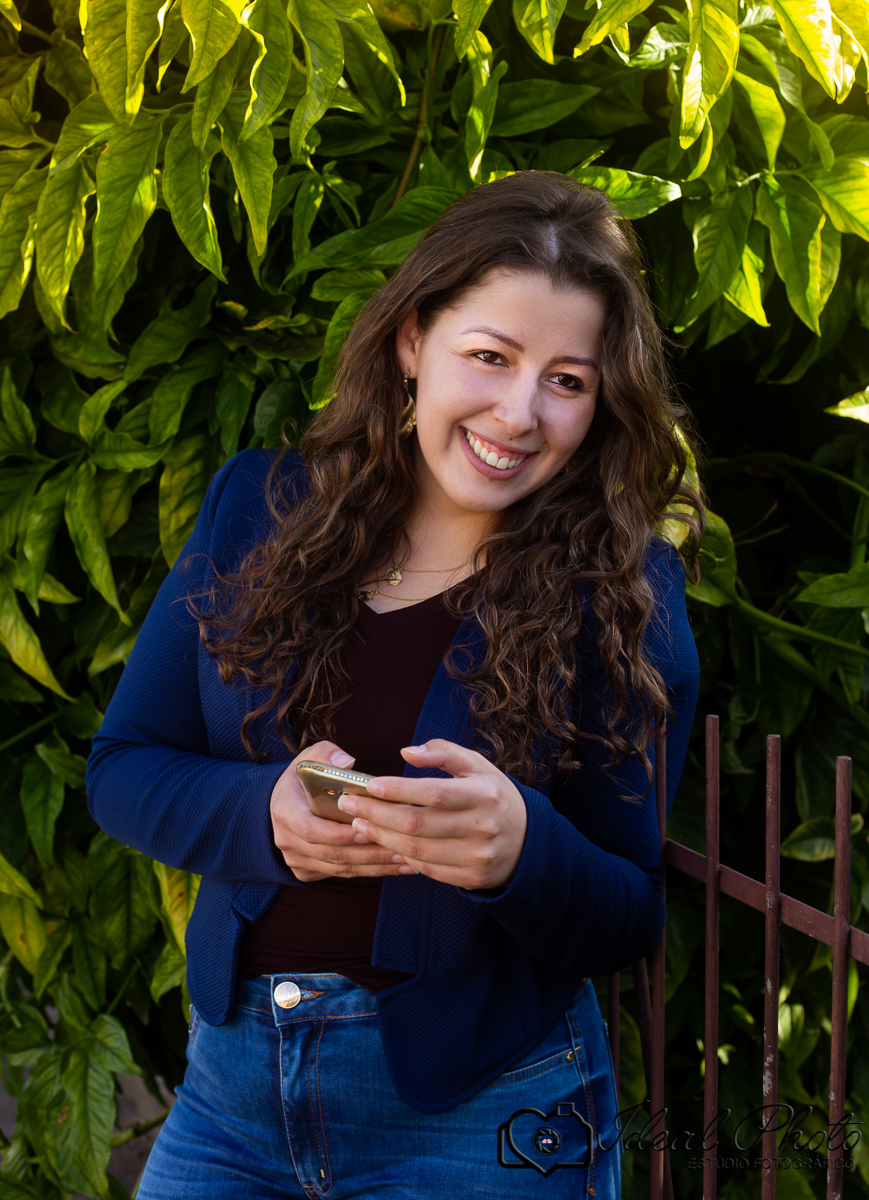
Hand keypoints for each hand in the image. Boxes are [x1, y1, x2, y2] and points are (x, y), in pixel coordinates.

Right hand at [269, 741, 416, 882]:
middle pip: (332, 853)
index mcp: (286, 812)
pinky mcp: (309, 871)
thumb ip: (326, 754)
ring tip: (406, 859)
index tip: (368, 829)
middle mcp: (288, 841)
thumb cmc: (301, 778)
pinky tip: (396, 865)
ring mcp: (297, 860)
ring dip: (375, 866)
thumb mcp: (309, 758)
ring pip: (340, 868)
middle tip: (401, 847)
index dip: (340, 833)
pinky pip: (342, 874)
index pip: (312, 830)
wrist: (282, 803)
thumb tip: (347, 762)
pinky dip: (370, 871)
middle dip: (368, 853)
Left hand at [334, 739, 527, 891]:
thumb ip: (443, 753)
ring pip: (417, 850)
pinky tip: (384, 842)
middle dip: (377, 814)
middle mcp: (482, 827)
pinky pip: (427, 869)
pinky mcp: (471, 878)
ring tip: (359, 823)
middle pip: (419, 824)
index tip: (369, 785)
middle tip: (349, 804)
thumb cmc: (493, 796)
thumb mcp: (477, 766)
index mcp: (485, 794)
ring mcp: (477, 856)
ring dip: (381, 837)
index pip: (434, 793)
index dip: (399, 790)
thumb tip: (406, 752)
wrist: (527, 841)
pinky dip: (402, 856)